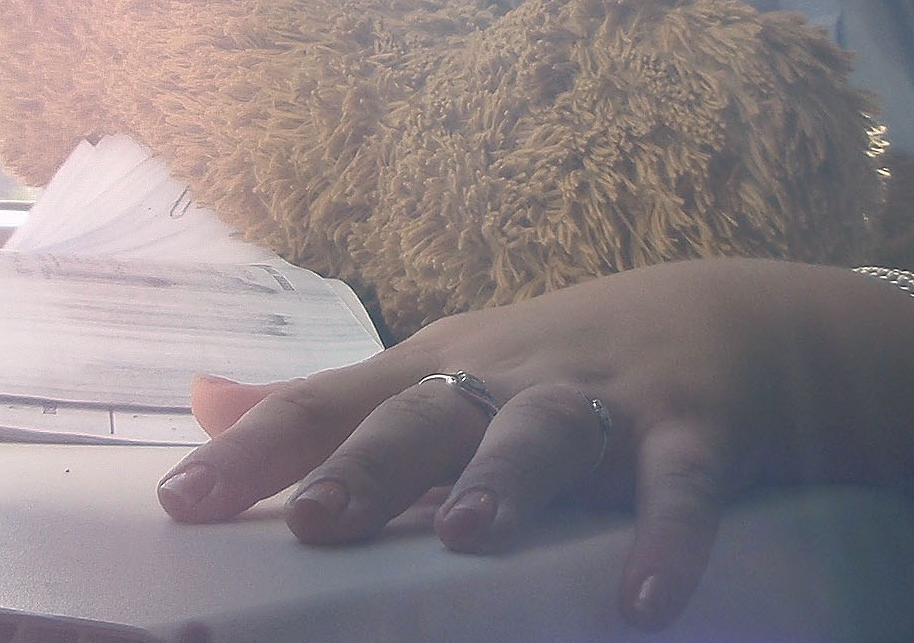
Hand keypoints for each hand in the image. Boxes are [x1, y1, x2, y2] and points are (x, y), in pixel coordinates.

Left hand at [156, 260, 913, 629]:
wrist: (732, 316)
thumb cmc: (560, 363)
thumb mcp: (442, 366)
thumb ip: (330, 403)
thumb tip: (202, 402)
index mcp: (441, 371)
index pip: (333, 403)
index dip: (258, 451)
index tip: (180, 502)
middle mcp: (510, 377)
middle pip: (429, 412)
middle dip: (370, 464)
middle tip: (315, 519)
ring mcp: (602, 399)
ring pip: (546, 432)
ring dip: (505, 476)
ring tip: (466, 531)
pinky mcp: (694, 426)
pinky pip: (679, 483)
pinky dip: (665, 535)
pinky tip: (645, 596)